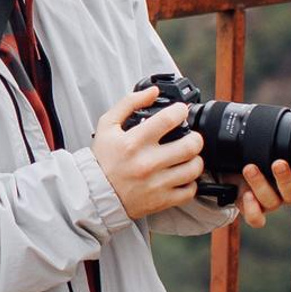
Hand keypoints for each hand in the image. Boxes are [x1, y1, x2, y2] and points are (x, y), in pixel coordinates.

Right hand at [93, 84, 206, 221]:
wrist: (95, 194)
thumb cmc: (102, 160)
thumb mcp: (107, 125)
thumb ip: (128, 103)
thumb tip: (152, 91)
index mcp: (134, 142)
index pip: (169, 120)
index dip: (181, 111)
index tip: (181, 111)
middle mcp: (147, 162)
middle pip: (190, 145)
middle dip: (195, 137)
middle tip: (190, 136)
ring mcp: (157, 183)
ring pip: (194, 168)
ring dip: (195, 159)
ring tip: (187, 157)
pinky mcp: (162, 200)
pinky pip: (190, 191)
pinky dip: (191, 182)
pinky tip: (182, 176)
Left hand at [235, 109, 290, 227]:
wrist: (236, 158)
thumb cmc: (271, 147)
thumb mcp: (289, 131)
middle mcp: (285, 192)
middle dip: (286, 180)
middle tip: (278, 163)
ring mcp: (267, 200)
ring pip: (270, 201)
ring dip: (260, 185)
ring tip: (249, 167)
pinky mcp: (249, 205)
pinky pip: (255, 218)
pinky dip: (252, 211)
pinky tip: (246, 195)